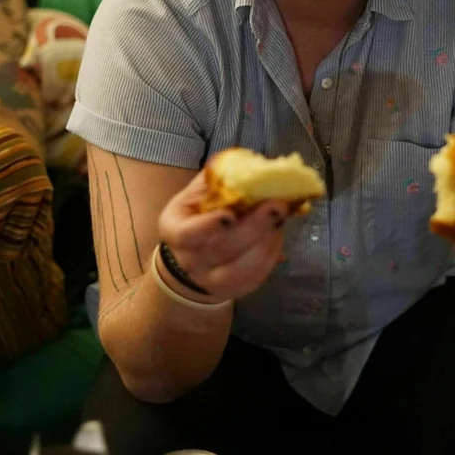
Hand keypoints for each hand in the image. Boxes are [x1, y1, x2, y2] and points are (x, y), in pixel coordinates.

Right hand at [158, 172, 287, 301]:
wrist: (196, 251)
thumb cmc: (200, 212)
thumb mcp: (199, 192)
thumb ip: (219, 179)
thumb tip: (251, 164)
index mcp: (174, 229)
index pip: (187, 234)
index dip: (209, 226)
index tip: (231, 214)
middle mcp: (188, 258)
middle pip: (220, 250)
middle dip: (253, 228)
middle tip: (277, 207)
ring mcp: (208, 279)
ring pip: (239, 271)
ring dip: (265, 245)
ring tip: (280, 222)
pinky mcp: (230, 290)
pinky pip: (252, 280)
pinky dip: (270, 258)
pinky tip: (277, 238)